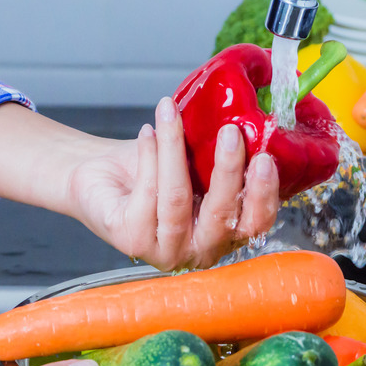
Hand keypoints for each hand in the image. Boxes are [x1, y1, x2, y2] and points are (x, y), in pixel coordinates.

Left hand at [68, 97, 279, 269]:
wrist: (101, 175)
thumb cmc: (151, 170)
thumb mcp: (194, 164)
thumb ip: (218, 157)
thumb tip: (245, 122)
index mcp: (224, 235)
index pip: (255, 224)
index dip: (263, 194)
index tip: (264, 158)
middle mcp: (199, 251)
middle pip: (221, 216)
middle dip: (228, 171)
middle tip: (230, 132)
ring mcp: (165, 251)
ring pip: (177, 199)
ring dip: (176, 150)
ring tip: (173, 114)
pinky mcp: (132, 241)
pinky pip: (147, 193)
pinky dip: (149, 155)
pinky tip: (148, 131)